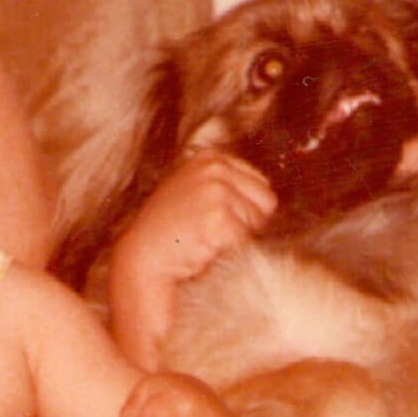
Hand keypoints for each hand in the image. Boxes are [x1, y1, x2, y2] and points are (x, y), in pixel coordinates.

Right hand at [107, 151, 274, 363]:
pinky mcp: (219, 218)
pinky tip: (204, 249)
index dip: (244, 210)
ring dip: (237, 238)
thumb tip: (274, 197)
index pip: (260, 184)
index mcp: (210, 157)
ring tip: (204, 239)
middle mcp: (214, 167)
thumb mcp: (194, 191)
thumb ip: (228, 185)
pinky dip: (231, 252)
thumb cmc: (171, 232)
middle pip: (266, 201)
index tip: (216, 220)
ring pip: (259, 222)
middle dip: (247, 222)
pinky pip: (247, 241)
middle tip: (210, 232)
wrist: (143, 259)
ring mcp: (215, 191)